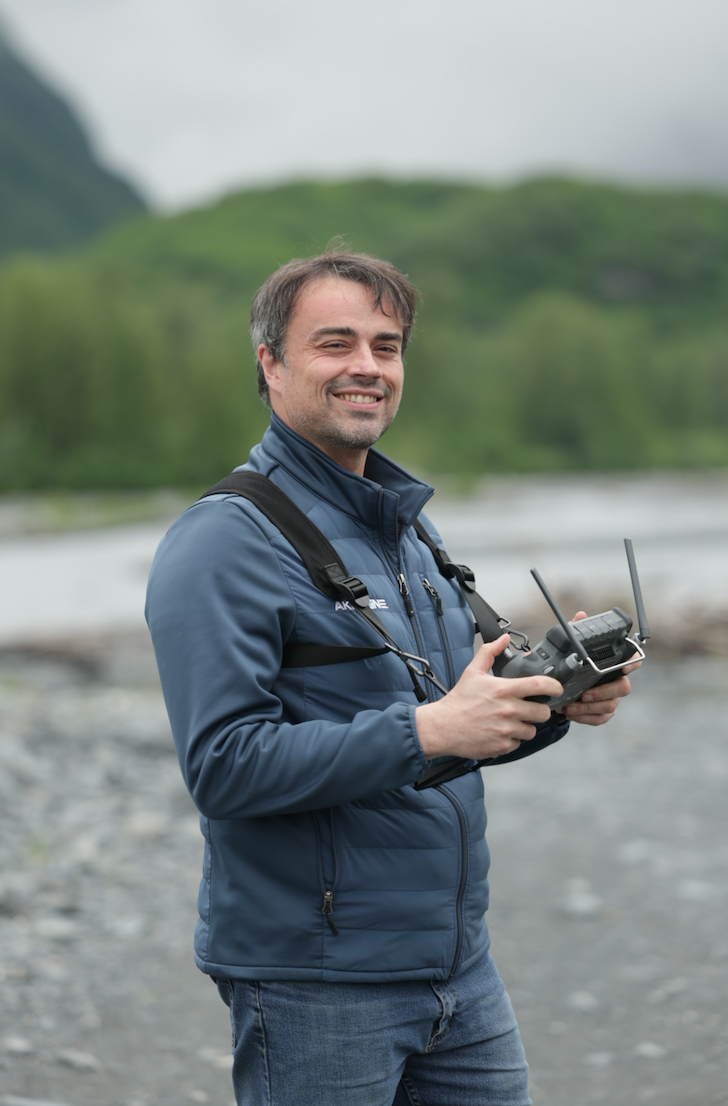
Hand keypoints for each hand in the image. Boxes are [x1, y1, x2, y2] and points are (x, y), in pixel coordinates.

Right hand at [415, 634, 562, 760]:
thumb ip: (490, 652)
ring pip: (532, 730)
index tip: (556, 688)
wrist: (442, 726)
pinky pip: (518, 743)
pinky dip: (512, 739)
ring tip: (510, 722)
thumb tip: (502, 640)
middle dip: (539, 710)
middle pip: (543, 712)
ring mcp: (506, 729)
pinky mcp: (502, 745)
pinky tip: (500, 732)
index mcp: (504, 690)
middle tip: (529, 709)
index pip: (540, 686)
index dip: (555, 686)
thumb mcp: (473, 671)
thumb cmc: (459, 701)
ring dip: (525, 726)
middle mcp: (508, 710)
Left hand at [562, 611, 640, 726]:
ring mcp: (611, 697)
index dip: (633, 663)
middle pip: (624, 688)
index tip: (623, 668)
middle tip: (584, 694)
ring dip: (589, 708)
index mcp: (613, 662)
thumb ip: (575, 630)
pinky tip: (571, 714)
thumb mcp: (569, 645)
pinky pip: (600, 718)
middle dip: (604, 693)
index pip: (633, 659)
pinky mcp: (603, 712)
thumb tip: (580, 616)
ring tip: (570, 706)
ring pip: (610, 706)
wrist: (561, 685)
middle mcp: (616, 680)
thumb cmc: (571, 662)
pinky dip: (585, 717)